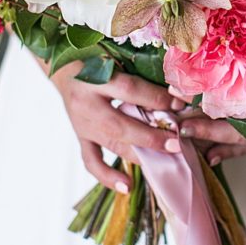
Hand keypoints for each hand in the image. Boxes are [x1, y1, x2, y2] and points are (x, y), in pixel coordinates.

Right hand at [42, 57, 185, 192]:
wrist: (65, 68)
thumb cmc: (97, 59)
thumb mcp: (115, 58)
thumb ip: (139, 74)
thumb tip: (175, 92)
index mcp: (95, 78)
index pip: (130, 91)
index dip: (157, 99)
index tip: (181, 104)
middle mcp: (86, 104)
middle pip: (120, 125)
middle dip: (151, 137)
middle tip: (176, 143)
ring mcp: (81, 124)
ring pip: (111, 145)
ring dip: (140, 155)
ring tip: (165, 162)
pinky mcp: (80, 137)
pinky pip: (92, 161)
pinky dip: (108, 176)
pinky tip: (127, 186)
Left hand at [177, 79, 245, 165]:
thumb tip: (231, 60)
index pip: (243, 107)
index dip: (212, 105)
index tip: (186, 100)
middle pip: (237, 129)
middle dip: (205, 128)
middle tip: (177, 125)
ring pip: (242, 142)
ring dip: (213, 142)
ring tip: (186, 141)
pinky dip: (232, 153)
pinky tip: (212, 158)